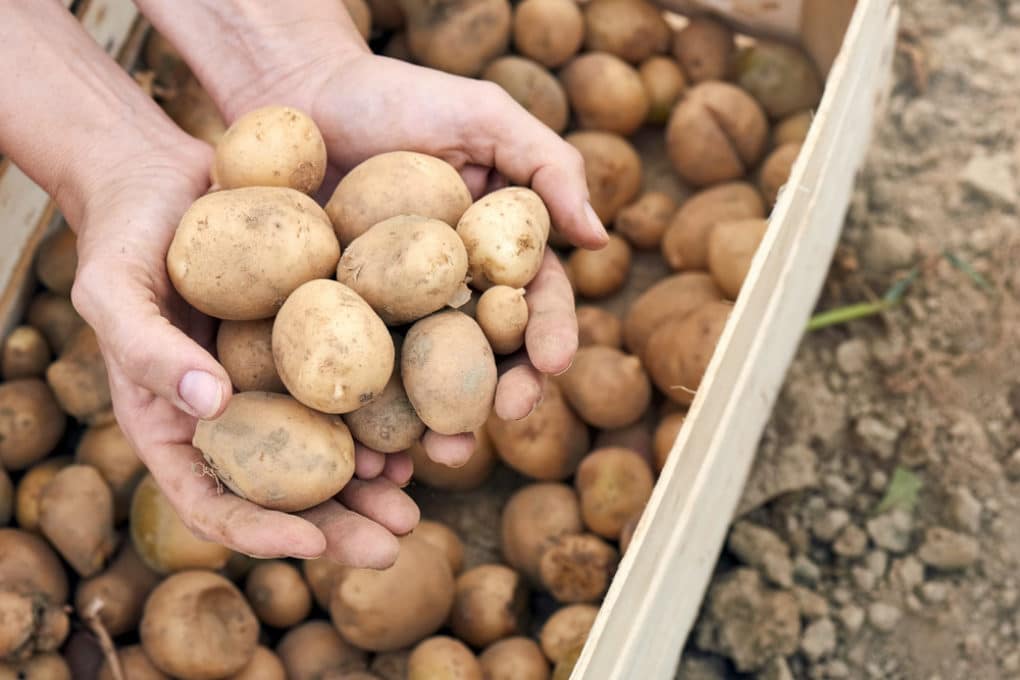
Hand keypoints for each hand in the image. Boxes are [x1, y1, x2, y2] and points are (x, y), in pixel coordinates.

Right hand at [70, 136, 417, 567]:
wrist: (169, 178)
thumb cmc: (124, 236)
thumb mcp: (114, 290)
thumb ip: (148, 350)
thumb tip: (211, 405)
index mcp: (177, 428)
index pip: (212, 504)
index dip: (260, 533)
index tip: (311, 542)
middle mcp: (235, 419)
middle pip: (287, 495)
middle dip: (340, 525)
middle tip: (394, 541)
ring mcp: (278, 386)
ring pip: (329, 453)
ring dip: (373, 484)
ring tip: (415, 498)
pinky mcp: (317, 347)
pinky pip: (354, 392)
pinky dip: (385, 417)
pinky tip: (421, 428)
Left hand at [227, 52, 608, 465]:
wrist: (298, 94)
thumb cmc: (400, 96)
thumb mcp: (486, 115)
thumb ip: (550, 166)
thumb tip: (601, 240)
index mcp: (494, 253)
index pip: (532, 304)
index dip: (547, 339)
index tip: (549, 368)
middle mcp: (450, 292)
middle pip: (484, 357)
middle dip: (495, 397)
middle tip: (491, 425)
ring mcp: (392, 312)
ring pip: (423, 379)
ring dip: (434, 424)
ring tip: (435, 455)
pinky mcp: (335, 321)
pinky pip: (355, 372)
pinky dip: (365, 413)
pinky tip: (366, 448)